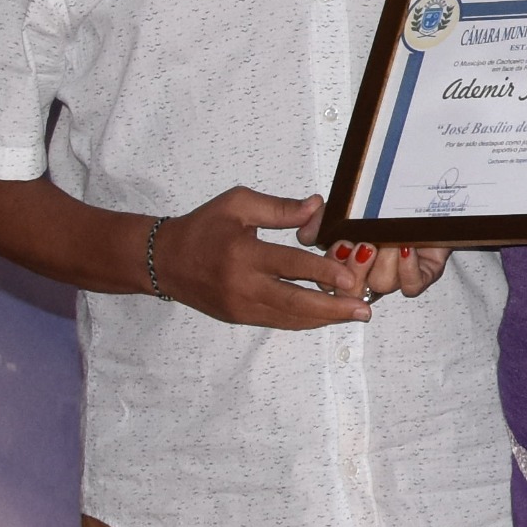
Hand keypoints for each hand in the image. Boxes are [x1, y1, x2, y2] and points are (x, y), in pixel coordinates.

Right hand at [176, 188, 369, 329]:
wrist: (163, 260)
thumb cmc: (203, 227)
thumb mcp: (238, 204)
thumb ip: (280, 208)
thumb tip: (318, 207)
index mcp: (243, 254)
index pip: (290, 266)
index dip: (323, 273)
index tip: (351, 278)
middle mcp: (242, 285)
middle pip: (295, 302)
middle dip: (333, 308)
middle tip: (364, 309)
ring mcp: (240, 306)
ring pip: (289, 318)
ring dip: (324, 318)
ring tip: (354, 314)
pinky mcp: (238, 317)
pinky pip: (278, 321)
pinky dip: (304, 320)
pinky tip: (326, 316)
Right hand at [293, 202, 449, 305]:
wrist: (424, 198)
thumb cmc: (385, 207)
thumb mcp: (346, 208)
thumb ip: (322, 220)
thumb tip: (305, 235)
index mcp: (348, 264)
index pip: (329, 283)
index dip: (330, 272)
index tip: (340, 247)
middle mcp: (370, 275)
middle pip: (351, 292)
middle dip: (354, 270)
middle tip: (361, 245)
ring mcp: (395, 277)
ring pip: (382, 285)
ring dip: (384, 262)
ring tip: (388, 240)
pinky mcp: (423, 275)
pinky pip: (412, 284)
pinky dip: (408, 268)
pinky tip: (406, 248)